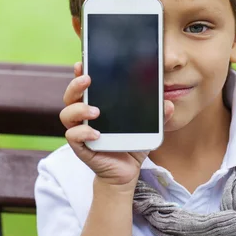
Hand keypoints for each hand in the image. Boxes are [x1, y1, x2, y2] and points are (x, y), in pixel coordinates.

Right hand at [60, 62, 173, 188]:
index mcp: (96, 104)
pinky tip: (96, 133)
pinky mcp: (81, 147)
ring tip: (95, 111)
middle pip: (70, 95)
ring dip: (79, 109)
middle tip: (88, 80)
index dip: (79, 72)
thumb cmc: (131, 144)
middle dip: (75, 84)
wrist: (126, 172)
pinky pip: (73, 136)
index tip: (82, 63)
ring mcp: (80, 130)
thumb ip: (157, 116)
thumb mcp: (147, 127)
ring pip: (66, 114)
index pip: (84, 85)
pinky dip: (83, 132)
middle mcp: (83, 115)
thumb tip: (169, 104)